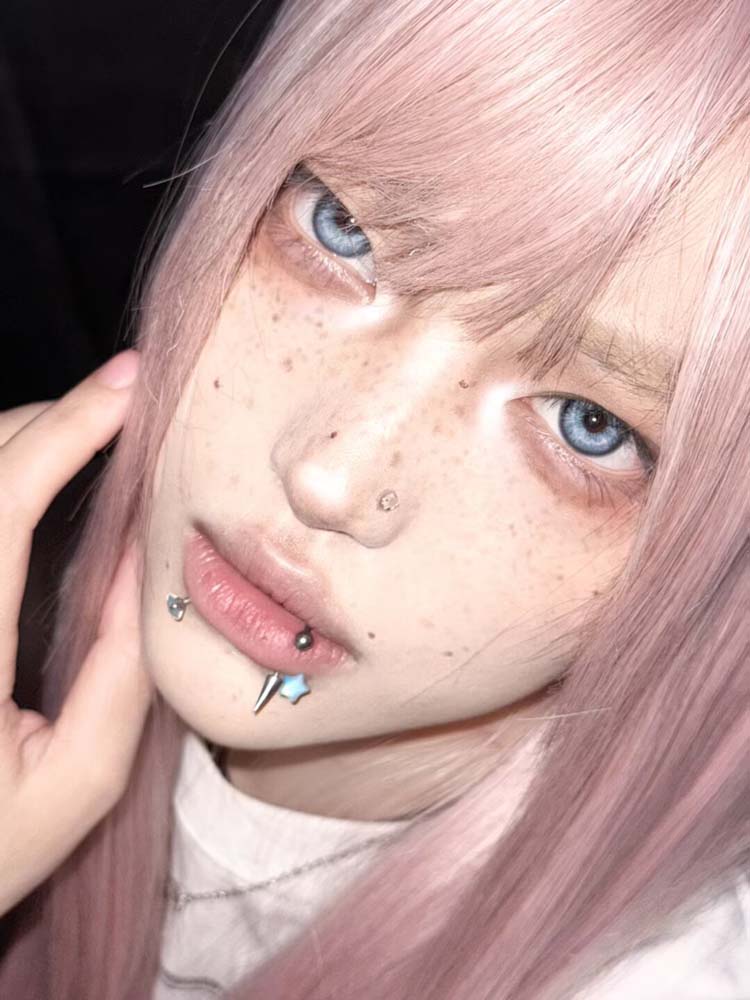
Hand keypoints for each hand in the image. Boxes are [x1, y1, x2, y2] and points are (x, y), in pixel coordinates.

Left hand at [0, 350, 153, 915]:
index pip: (3, 503)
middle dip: (55, 419)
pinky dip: (7, 477)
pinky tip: (46, 481)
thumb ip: (122, 666)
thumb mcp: (83, 778)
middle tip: (131, 409)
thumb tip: (146, 555)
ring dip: (29, 441)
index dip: (69, 429)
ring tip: (101, 438)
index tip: (131, 383)